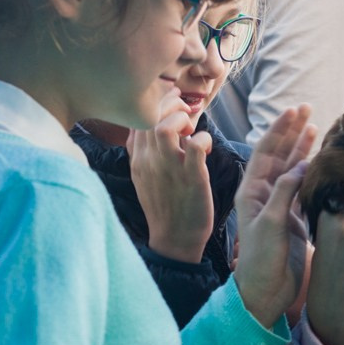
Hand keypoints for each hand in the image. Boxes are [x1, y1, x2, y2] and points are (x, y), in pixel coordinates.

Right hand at [127, 89, 212, 262]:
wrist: (174, 240)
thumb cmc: (166, 204)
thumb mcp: (145, 175)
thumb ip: (145, 149)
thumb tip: (154, 123)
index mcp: (138, 157)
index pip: (137, 116)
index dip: (156, 104)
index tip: (174, 112)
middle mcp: (149, 160)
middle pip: (149, 114)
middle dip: (171, 105)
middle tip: (186, 118)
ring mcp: (169, 169)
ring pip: (166, 127)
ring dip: (183, 119)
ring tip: (192, 130)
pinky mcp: (192, 178)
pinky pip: (195, 146)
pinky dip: (204, 139)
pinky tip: (206, 148)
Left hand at [234, 105, 315, 328]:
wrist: (263, 292)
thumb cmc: (261, 260)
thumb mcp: (270, 223)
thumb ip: (284, 192)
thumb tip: (302, 164)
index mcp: (252, 191)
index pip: (266, 151)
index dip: (280, 130)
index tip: (294, 111)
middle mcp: (264, 194)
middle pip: (279, 154)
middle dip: (292, 132)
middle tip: (307, 110)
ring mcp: (279, 206)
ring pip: (292, 169)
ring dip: (302, 148)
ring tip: (316, 128)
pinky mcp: (293, 218)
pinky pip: (303, 187)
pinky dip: (313, 172)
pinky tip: (323, 162)